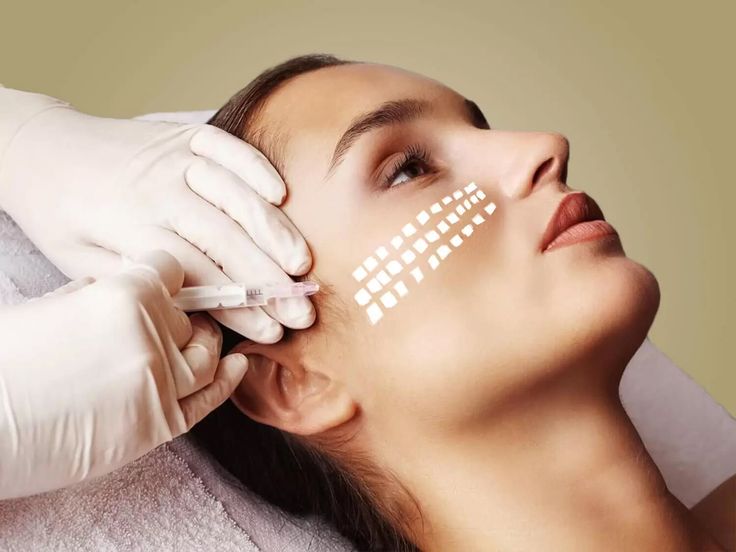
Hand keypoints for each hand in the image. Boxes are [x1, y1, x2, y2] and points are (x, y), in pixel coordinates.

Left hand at [0, 88, 312, 342]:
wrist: (39, 150)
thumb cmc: (60, 216)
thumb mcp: (79, 265)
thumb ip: (139, 284)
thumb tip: (194, 315)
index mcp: (130, 228)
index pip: (199, 274)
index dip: (239, 306)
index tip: (271, 331)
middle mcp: (158, 190)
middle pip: (225, 239)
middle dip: (268, 278)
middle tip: (302, 310)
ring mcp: (173, 157)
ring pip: (234, 195)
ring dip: (273, 230)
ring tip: (301, 264)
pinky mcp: (183, 135)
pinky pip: (227, 146)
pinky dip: (256, 167)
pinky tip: (281, 194)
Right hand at [0, 250, 246, 498]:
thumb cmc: (5, 363)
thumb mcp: (50, 305)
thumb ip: (97, 293)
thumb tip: (120, 287)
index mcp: (126, 295)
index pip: (172, 271)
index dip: (165, 276)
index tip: (164, 282)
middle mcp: (153, 336)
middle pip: (187, 316)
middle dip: (177, 315)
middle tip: (169, 320)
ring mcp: (160, 382)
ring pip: (205, 355)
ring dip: (204, 344)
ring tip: (199, 340)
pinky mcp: (158, 425)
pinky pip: (207, 398)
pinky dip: (226, 381)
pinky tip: (237, 366)